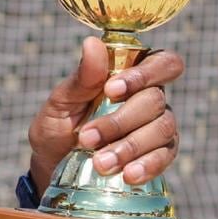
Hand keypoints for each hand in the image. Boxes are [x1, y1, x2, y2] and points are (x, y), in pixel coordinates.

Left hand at [26, 37, 183, 189]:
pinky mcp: (159, 155)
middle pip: (155, 100)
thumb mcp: (60, 103)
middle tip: (87, 138)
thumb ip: (81, 78)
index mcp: (130, 76)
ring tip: (100, 163)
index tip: (111, 89)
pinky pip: (165, 157)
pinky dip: (147, 166)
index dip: (143, 74)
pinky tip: (129, 175)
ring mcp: (158, 127)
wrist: (52, 167)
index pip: (161, 62)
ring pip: (161, 129)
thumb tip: (92, 43)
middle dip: (120, 121)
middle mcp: (150, 98)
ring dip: (129, 146)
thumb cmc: (57, 127)